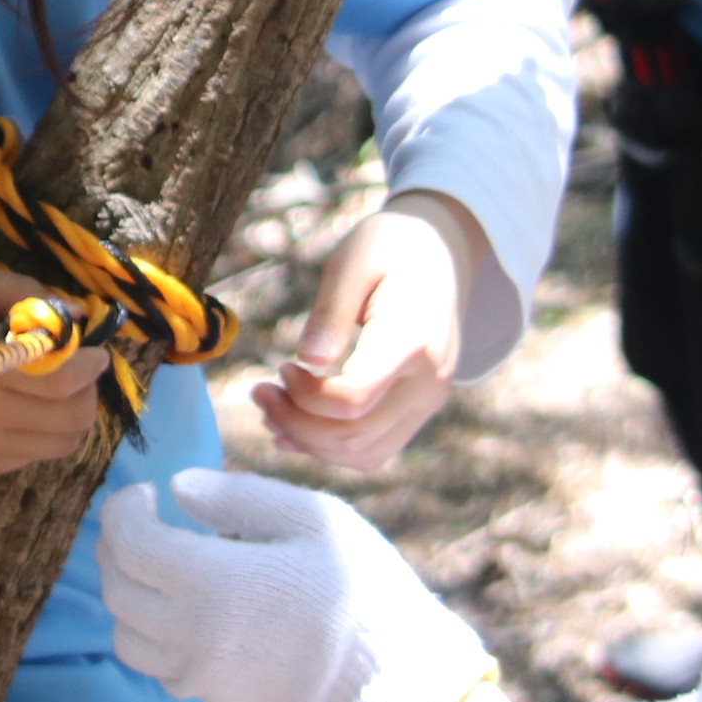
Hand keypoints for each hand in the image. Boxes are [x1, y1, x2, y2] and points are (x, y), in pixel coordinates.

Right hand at [0, 261, 106, 478]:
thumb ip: (20, 294)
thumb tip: (76, 315)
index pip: (59, 377)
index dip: (89, 364)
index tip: (95, 349)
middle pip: (70, 418)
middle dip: (86, 391)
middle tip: (72, 367)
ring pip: (58, 445)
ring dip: (68, 415)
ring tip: (49, 388)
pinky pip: (27, 458)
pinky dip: (38, 433)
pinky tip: (15, 407)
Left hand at [97, 467, 495, 701]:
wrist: (398, 673)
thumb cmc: (361, 585)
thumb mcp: (311, 518)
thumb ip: (237, 497)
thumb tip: (178, 489)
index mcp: (210, 582)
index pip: (129, 544)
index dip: (123, 512)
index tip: (144, 497)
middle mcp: (192, 637)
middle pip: (118, 593)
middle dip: (119, 552)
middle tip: (144, 527)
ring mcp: (204, 680)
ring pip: (131, 641)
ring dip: (133, 601)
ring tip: (165, 576)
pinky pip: (170, 672)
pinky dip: (165, 641)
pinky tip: (202, 619)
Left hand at [250, 191, 483, 470]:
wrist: (441, 253)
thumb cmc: (390, 247)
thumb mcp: (352, 261)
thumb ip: (330, 311)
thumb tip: (308, 359)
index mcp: (413, 340)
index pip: (355, 398)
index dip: (306, 396)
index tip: (282, 366)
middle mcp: (428, 381)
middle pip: (355, 435)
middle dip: (296, 424)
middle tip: (260, 393)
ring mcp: (428, 401)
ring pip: (365, 453)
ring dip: (310, 443)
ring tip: (273, 410)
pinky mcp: (419, 410)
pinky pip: (375, 449)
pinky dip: (333, 448)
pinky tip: (298, 427)